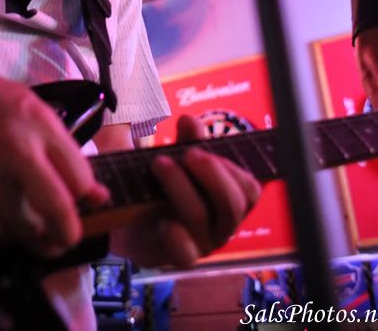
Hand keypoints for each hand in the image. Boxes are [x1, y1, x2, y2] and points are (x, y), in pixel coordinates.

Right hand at [0, 63, 109, 255]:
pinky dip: (4, 235)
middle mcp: (16, 149)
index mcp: (40, 124)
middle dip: (69, 233)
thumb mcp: (38, 112)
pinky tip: (10, 228)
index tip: (84, 203)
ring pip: (22, 226)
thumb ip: (67, 153)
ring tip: (44, 241)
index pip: (79, 177)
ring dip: (38, 240)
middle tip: (68, 239)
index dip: (86, 197)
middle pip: (56, 206)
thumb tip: (98, 196)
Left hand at [113, 114, 260, 266]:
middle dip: (212, 175)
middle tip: (187, 153)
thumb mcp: (175, 155)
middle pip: (233, 205)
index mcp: (228, 199)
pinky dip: (176, 236)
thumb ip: (186, 139)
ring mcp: (201, 243)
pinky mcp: (176, 256)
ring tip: (159, 164)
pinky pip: (185, 254)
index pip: (250, 190)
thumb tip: (189, 121)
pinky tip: (163, 221)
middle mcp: (221, 224)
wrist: (127, 216)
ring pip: (204, 219)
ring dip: (182, 188)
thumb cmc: (161, 182)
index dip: (231, 169)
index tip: (201, 148)